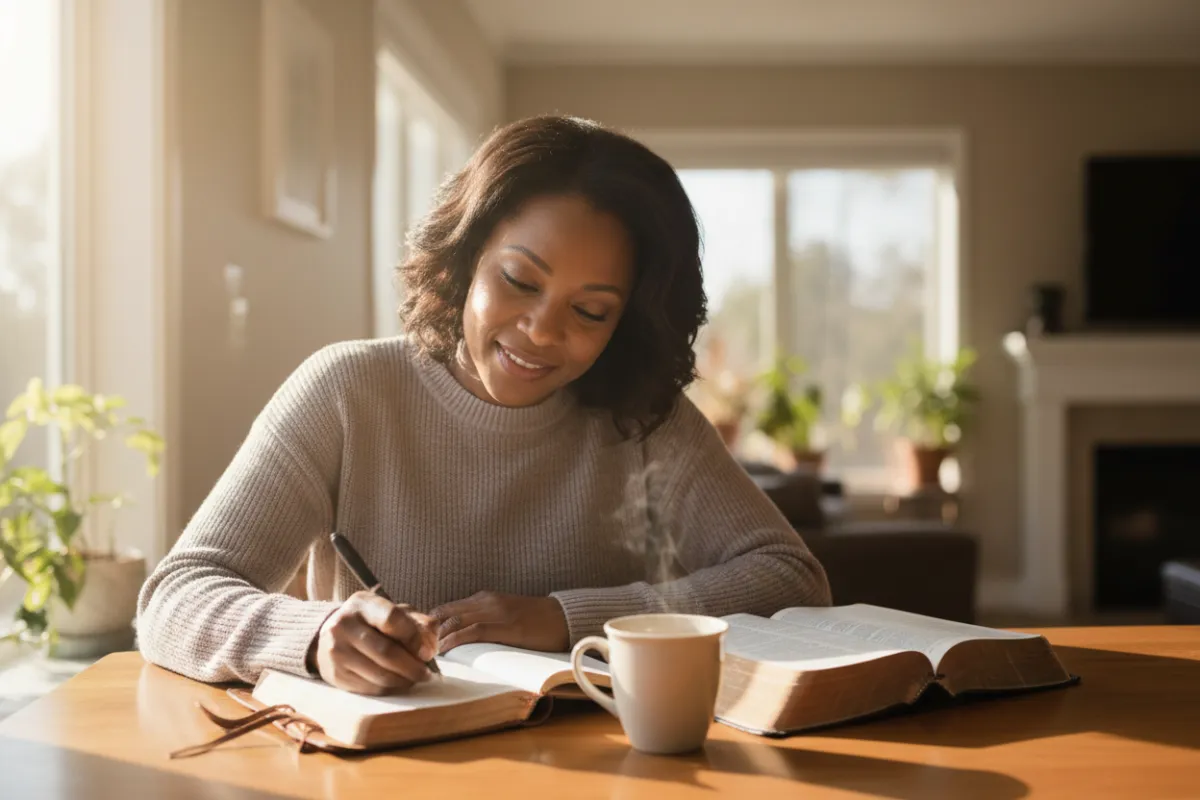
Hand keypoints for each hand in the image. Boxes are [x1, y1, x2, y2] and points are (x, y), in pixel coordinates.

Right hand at [308, 591, 437, 694]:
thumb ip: (420, 624)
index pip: (392, 619)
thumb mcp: (397, 612)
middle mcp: (344, 625)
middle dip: (412, 667)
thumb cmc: (374, 623)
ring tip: (415, 678)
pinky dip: (390, 689)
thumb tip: (430, 648)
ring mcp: (336, 651)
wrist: (333, 635)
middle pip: (386, 652)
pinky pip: (370, 688)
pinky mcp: (336, 675)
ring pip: (379, 674)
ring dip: (403, 680)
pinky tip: (397, 683)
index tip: (427, 653)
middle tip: (427, 674)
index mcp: (363, 603)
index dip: (414, 638)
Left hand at [430, 591, 569, 653]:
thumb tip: (459, 640)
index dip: (428, 624)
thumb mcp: (505, 615)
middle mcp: (486, 601)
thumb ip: (484, 621)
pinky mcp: (506, 626)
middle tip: (413, 651)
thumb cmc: (536, 622)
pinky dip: (455, 640)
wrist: (564, 618)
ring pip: (455, 621)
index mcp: (485, 598)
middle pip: (445, 613)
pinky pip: (474, 631)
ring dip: (437, 639)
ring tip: (423, 655)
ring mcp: (496, 612)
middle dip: (427, 632)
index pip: (446, 608)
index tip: (416, 641)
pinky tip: (445, 651)